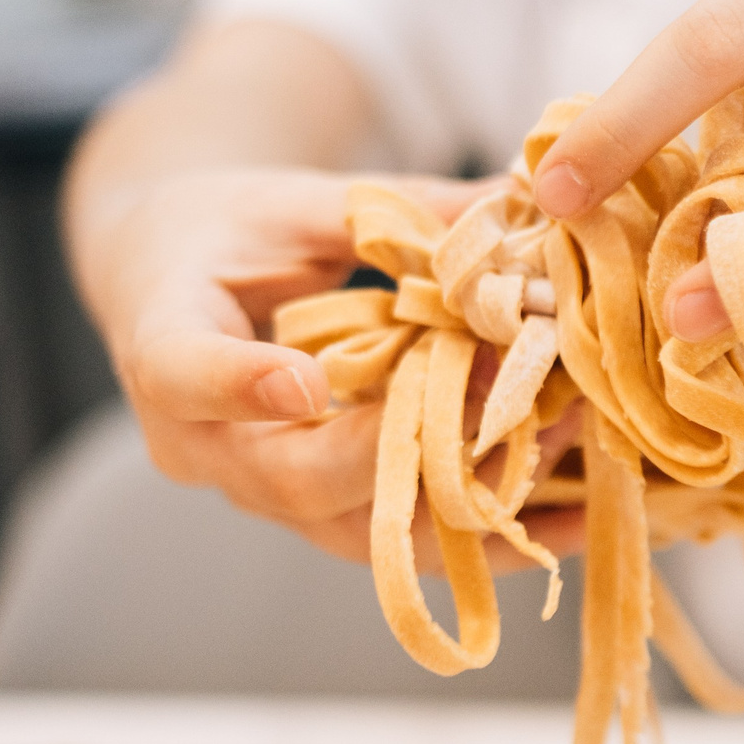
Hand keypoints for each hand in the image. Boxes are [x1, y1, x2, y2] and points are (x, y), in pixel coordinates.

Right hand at [72, 167, 579, 564]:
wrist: (172, 287)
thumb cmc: (223, 230)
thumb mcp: (290, 201)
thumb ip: (388, 211)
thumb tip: (521, 199)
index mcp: (164, 347)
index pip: (183, 375)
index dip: (240, 385)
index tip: (305, 380)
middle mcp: (206, 447)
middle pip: (299, 478)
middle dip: (415, 444)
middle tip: (509, 397)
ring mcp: (265, 495)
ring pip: (365, 533)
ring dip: (472, 500)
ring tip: (569, 445)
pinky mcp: (322, 517)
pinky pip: (406, 545)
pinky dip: (491, 534)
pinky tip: (579, 520)